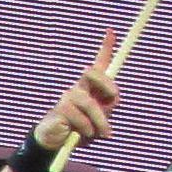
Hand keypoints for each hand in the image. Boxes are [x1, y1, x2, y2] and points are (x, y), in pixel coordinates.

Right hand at [33, 31, 124, 160]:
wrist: (56, 141)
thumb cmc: (80, 128)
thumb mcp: (100, 119)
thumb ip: (108, 108)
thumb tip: (114, 99)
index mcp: (91, 87)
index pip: (99, 64)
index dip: (105, 46)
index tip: (110, 30)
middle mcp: (79, 87)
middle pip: (94, 72)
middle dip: (108, 84)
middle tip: (115, 99)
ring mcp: (68, 96)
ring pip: (90, 103)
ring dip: (100, 121)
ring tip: (104, 133)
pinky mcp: (61, 109)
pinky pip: (80, 117)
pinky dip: (87, 128)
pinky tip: (83, 134)